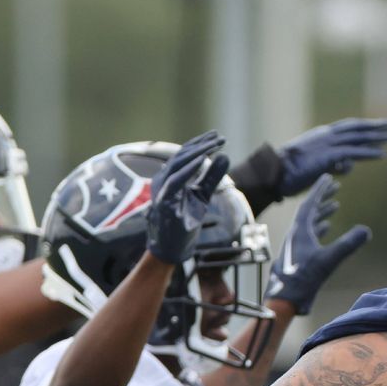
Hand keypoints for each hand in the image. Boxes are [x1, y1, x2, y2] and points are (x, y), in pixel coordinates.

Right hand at [145, 131, 230, 265]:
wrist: (172, 249)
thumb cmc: (184, 223)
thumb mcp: (202, 196)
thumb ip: (211, 177)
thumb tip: (225, 156)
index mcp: (169, 178)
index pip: (184, 155)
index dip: (200, 144)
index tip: (218, 136)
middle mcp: (162, 180)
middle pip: (181, 155)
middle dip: (201, 145)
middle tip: (220, 138)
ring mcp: (161, 190)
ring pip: (178, 164)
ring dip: (197, 152)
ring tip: (214, 145)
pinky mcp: (163, 201)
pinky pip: (176, 180)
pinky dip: (189, 168)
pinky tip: (203, 159)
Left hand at [265, 176, 370, 315]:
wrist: (285, 298)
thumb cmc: (304, 278)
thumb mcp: (329, 260)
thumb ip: (348, 244)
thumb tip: (367, 230)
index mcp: (300, 230)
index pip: (310, 203)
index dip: (320, 190)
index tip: (328, 177)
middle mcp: (296, 234)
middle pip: (310, 210)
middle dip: (323, 197)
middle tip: (335, 186)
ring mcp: (297, 245)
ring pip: (311, 222)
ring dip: (323, 212)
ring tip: (335, 205)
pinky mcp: (299, 255)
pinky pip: (310, 235)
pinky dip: (320, 228)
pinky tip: (327, 228)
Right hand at [276, 118, 386, 197]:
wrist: (274, 173)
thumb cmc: (290, 173)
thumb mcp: (317, 166)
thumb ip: (334, 164)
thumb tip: (347, 167)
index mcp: (322, 135)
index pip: (350, 128)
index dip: (367, 127)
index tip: (381, 126)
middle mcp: (327, 135)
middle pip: (358, 128)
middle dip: (378, 126)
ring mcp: (328, 144)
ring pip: (359, 138)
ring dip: (378, 137)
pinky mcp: (328, 155)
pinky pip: (354, 153)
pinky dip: (369, 153)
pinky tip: (383, 155)